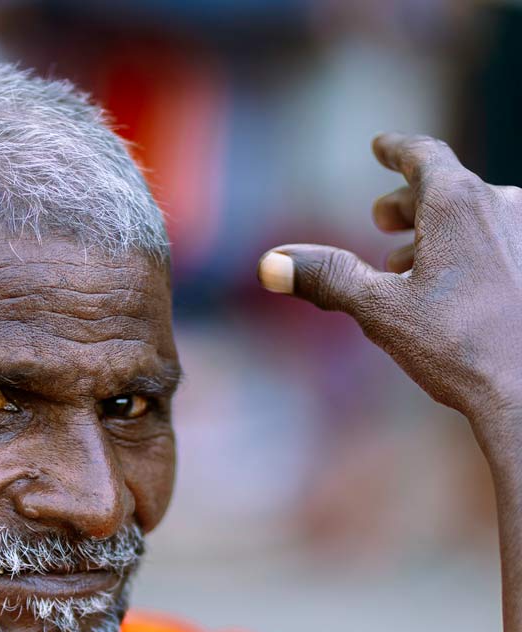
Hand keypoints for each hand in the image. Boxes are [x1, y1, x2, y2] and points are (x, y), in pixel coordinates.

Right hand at [258, 133, 521, 439]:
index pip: (423, 154)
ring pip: (477, 217)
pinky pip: (500, 242)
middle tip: (383, 221)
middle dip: (410, 202)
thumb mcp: (380, 310)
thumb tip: (270, 264)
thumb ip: (328, 278)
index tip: (382, 146)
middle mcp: (501, 204)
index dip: (397, 149)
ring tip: (413, 264)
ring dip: (439, 233)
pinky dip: (470, 251)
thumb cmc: (457, 348)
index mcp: (457, 202)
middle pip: (449, 187)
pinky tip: (457, 290)